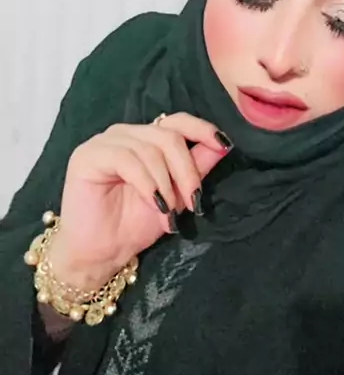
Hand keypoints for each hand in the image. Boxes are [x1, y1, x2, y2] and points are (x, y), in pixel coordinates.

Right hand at [49, 113, 231, 289]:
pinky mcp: (88, 155)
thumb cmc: (134, 224)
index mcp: (145, 139)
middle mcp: (125, 134)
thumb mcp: (176, 195)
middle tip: (192, 203)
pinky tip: (153, 203)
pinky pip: (127, 160)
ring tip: (168, 211)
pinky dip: (147, 183)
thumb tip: (223, 144)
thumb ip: (196, 168)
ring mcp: (104, 142)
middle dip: (187, 171)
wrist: (101, 253)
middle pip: (169, 136)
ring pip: (150, 149)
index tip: (224, 144)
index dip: (202, 129)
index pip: (177, 121)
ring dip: (166, 184)